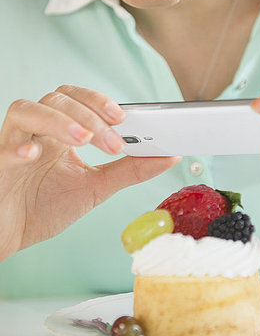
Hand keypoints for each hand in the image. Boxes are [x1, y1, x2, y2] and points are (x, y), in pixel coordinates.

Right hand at [0, 85, 180, 261]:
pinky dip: (18, 146)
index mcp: (59, 131)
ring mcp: (13, 144)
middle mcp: (36, 131)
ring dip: (59, 120)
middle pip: (57, 99)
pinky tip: (33, 154)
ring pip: (27, 110)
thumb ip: (130, 170)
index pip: (78, 98)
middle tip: (113, 141)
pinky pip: (2, 146)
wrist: (8, 237)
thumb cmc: (44, 207)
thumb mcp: (95, 187)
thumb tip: (168, 156)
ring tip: (84, 140)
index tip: (124, 117)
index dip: (99, 101)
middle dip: (89, 115)